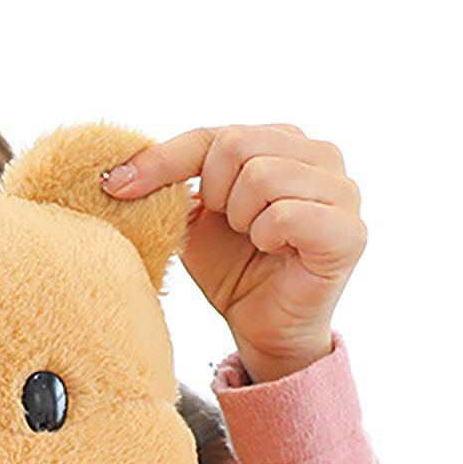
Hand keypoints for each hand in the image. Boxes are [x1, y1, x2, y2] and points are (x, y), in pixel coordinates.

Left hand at [103, 125, 365, 383]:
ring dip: (242, 220)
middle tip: (232, 229)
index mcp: (285, 141)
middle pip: (237, 144)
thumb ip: (177, 178)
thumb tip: (117, 170)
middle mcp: (323, 155)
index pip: (213, 134)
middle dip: (216, 196)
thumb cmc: (233, 269)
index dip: (161, 160)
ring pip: (262, 176)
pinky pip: (285, 214)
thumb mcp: (195, 217)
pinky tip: (276, 252)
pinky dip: (266, 237)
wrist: (262, 329)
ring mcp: (343, 191)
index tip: (113, 185)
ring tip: (256, 242)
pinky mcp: (349, 231)